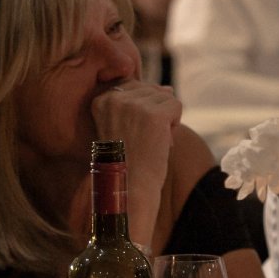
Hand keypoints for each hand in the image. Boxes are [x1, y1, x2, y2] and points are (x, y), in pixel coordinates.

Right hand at [91, 82, 181, 239]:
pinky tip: (160, 143)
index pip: (135, 87)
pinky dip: (174, 126)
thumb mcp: (126, 128)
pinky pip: (177, 105)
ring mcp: (134, 104)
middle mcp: (115, 97)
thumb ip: (141, 104)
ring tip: (150, 143)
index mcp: (101, 99)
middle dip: (155, 115)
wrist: (128, 190)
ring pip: (166, 97)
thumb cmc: (127, 164)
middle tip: (142, 141)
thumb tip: (168, 88)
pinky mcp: (154, 114)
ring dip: (166, 121)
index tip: (130, 134)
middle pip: (151, 90)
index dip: (141, 111)